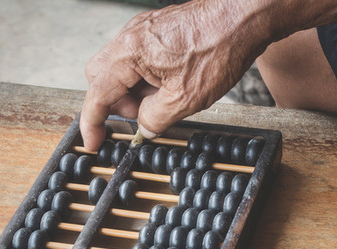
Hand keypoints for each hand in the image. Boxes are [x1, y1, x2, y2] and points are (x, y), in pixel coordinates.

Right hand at [80, 0, 269, 150]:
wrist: (244, 16)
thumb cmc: (218, 49)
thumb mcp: (185, 99)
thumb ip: (156, 119)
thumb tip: (144, 127)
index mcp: (129, 53)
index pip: (98, 94)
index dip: (92, 123)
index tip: (93, 143)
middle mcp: (130, 36)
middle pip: (102, 78)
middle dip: (115, 104)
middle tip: (141, 118)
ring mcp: (143, 30)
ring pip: (121, 68)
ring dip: (133, 92)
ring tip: (163, 102)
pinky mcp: (158, 30)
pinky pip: (139, 58)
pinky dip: (146, 78)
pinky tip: (170, 87)